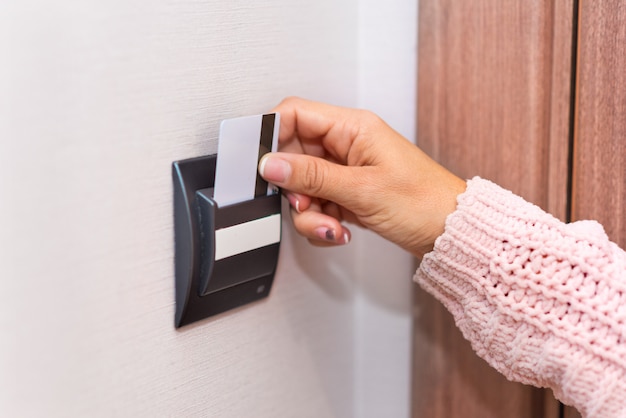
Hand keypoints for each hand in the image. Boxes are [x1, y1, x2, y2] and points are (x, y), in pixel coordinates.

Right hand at [258, 97, 465, 257]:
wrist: (450, 232)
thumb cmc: (424, 201)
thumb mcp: (362, 189)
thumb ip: (312, 176)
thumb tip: (271, 165)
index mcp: (352, 128)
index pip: (295, 114)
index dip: (271, 135)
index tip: (261, 165)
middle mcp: (346, 145)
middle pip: (293, 157)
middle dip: (295, 189)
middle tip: (305, 204)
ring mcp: (345, 171)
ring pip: (302, 187)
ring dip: (309, 213)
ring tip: (331, 225)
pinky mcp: (346, 194)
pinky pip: (316, 205)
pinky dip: (321, 223)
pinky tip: (339, 230)